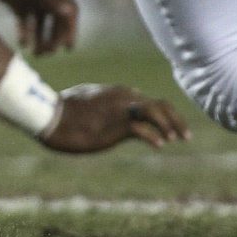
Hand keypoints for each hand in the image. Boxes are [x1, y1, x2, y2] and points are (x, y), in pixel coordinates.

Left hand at [0, 0, 78, 53]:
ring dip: (41, 38)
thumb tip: (68, 12)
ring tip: (36, 53)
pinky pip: (25, 21)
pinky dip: (25, 32)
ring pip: (41, 22)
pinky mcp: (15, 0)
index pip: (69, 9)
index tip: (68, 47)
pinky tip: (23, 44)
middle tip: (47, 52)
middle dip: (55, 37)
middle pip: (56, 19)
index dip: (70, 28)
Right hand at [41, 84, 189, 152]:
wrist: (51, 117)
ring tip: (179, 139)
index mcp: (117, 91)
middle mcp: (123, 96)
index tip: (170, 129)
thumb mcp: (86, 102)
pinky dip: (155, 137)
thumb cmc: (63, 111)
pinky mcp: (118, 124)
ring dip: (172, 126)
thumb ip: (102, 104)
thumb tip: (107, 113)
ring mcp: (122, 109)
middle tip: (185, 135)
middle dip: (175, 119)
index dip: (163, 115)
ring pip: (158, 113)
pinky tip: (160, 145)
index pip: (148, 100)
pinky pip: (144, 130)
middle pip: (160, 105)